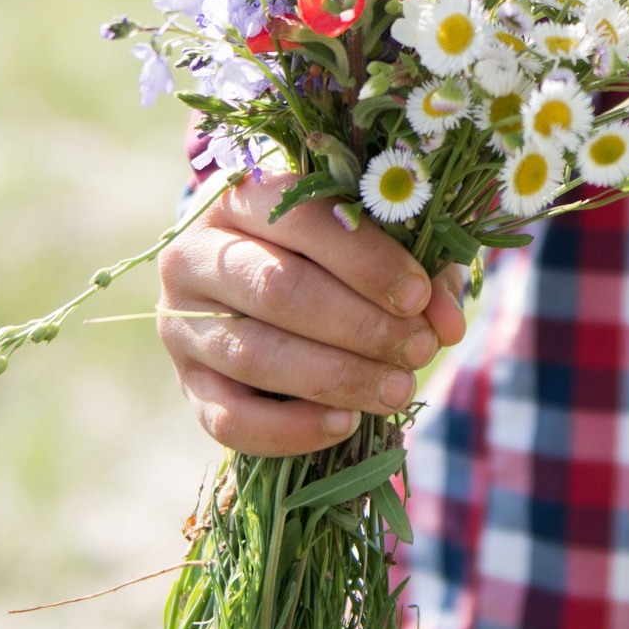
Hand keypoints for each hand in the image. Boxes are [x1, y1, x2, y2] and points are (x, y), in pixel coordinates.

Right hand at [158, 173, 466, 455]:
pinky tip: (346, 424)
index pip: (303, 219)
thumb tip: (446, 325)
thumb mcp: (375, 244)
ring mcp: (182, 324)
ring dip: (337, 378)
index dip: (367, 261)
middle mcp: (197, 257)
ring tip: (399, 388)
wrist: (266, 290)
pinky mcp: (187, 386)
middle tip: (420, 348)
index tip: (418, 297)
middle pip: (278, 291)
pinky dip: (291, 429)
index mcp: (243, 198)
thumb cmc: (334, 255)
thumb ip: (416, 271)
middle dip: (359, 326)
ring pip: (256, 355)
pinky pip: (229, 419)